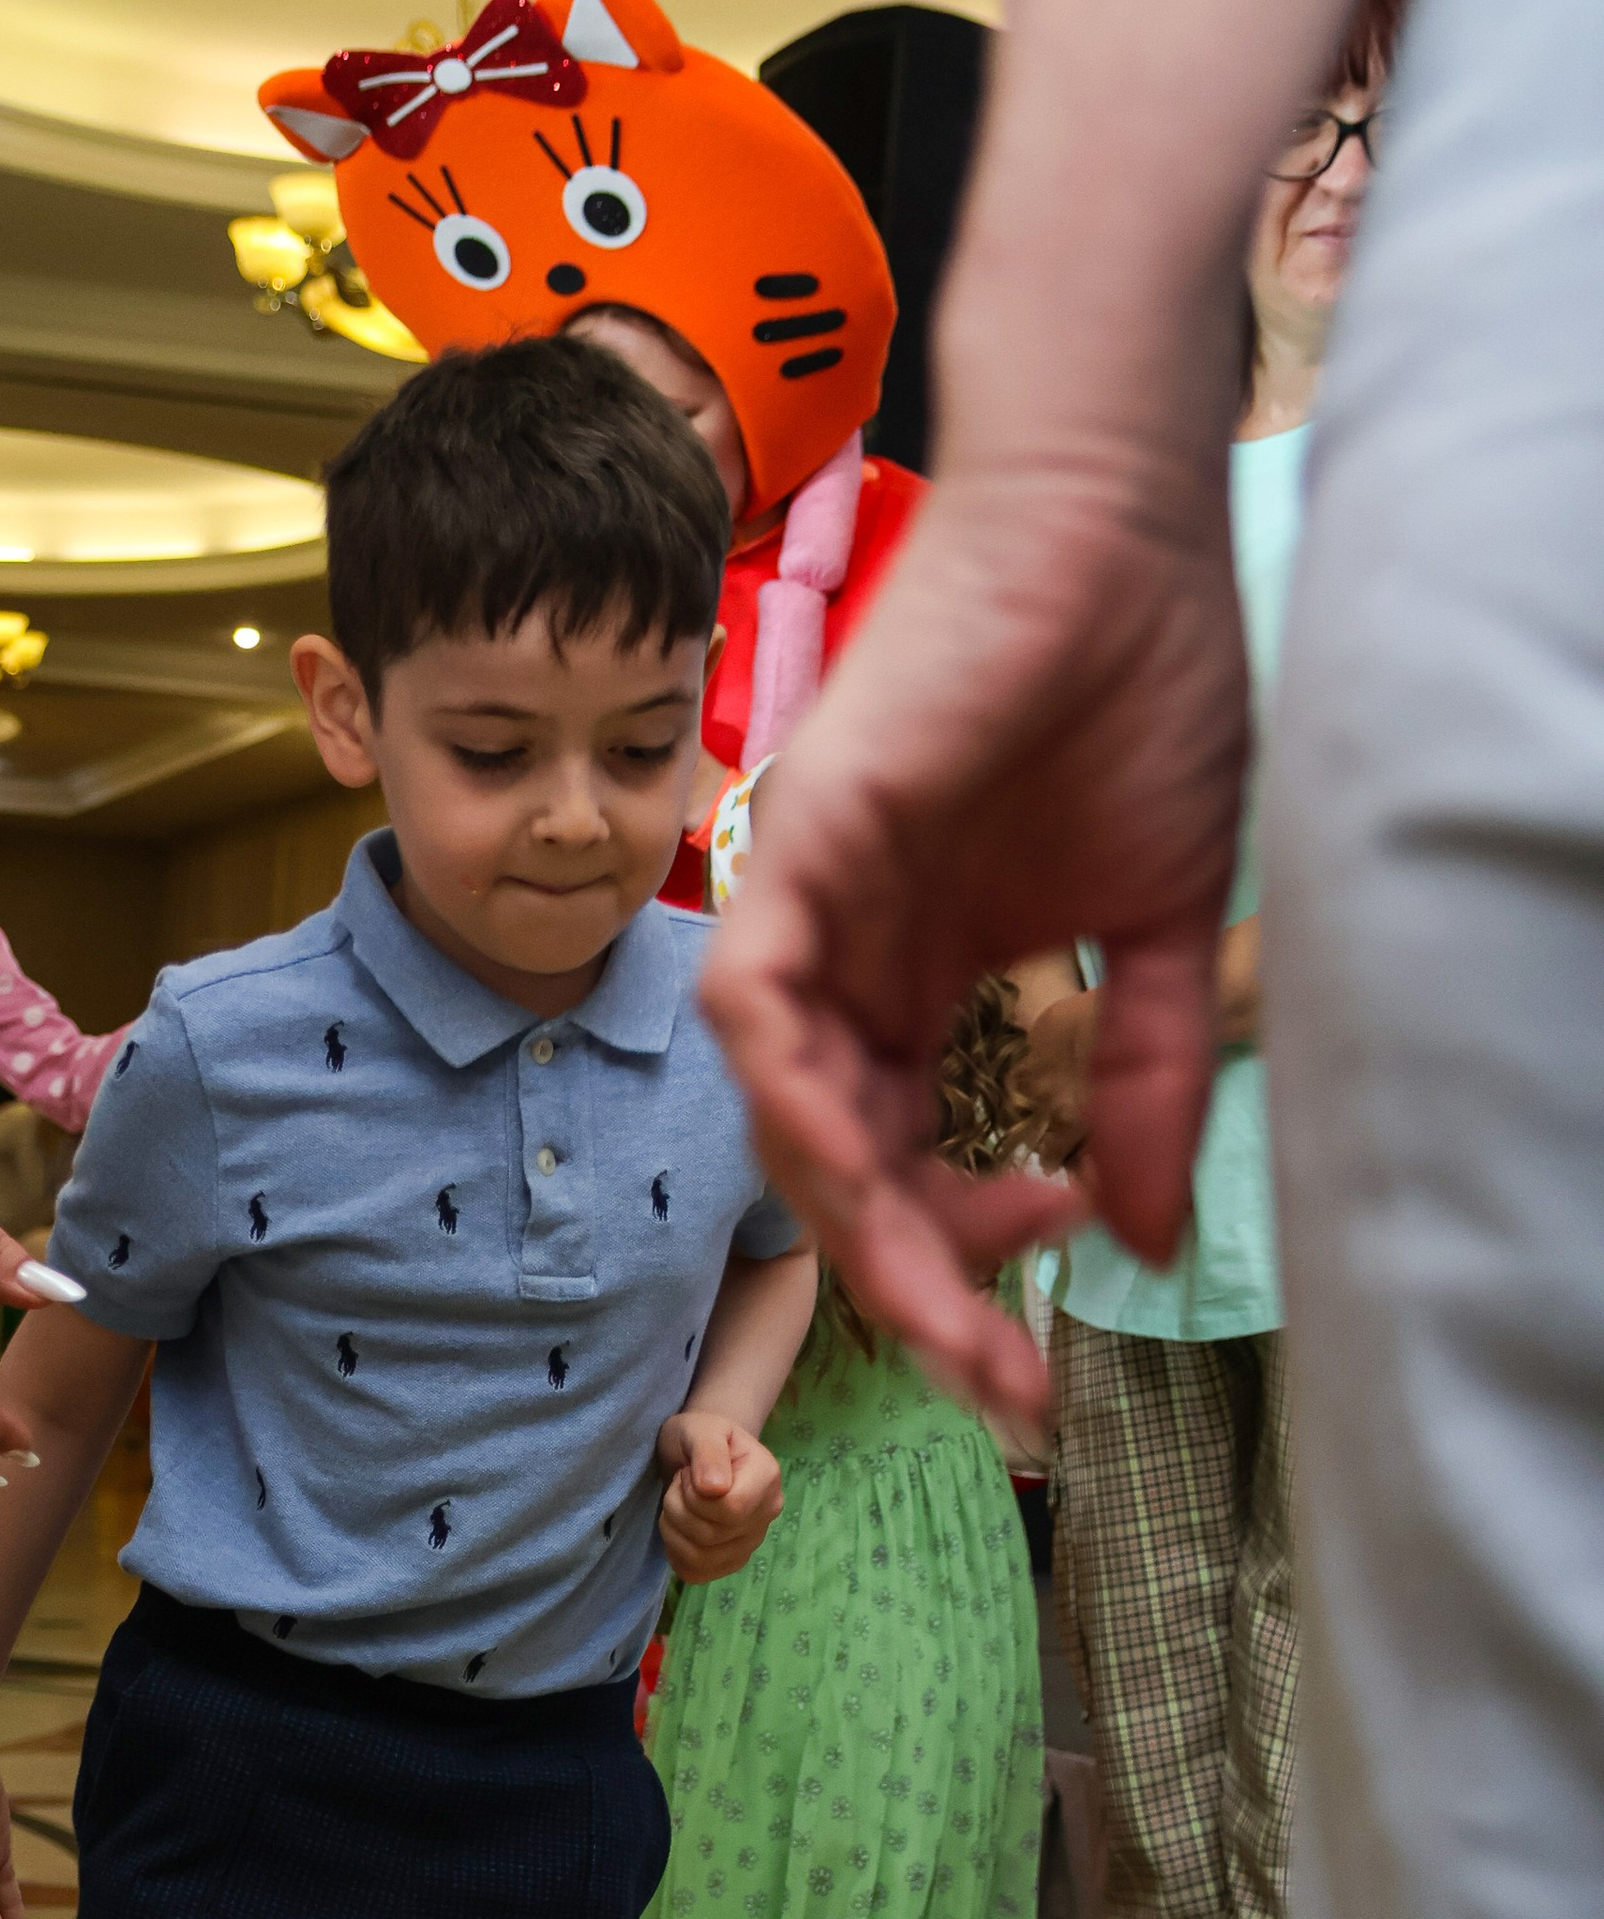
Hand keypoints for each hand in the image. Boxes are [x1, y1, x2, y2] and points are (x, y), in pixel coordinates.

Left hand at [656, 1411, 785, 1582]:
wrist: (700, 1452)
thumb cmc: (701, 1436)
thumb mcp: (701, 1429)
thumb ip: (708, 1452)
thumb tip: (714, 1488)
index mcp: (767, 1478)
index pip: (731, 1509)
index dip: (696, 1496)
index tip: (690, 1474)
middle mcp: (766, 1514)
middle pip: (712, 1535)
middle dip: (678, 1508)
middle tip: (680, 1485)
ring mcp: (751, 1542)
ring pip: (701, 1558)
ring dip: (673, 1529)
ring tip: (678, 1503)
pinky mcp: (731, 1561)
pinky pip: (696, 1572)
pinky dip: (676, 1552)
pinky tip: (678, 1528)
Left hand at [700, 455, 1241, 1422]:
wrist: (1115, 536)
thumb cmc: (1135, 693)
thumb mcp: (1162, 926)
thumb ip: (1143, 1079)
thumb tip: (1148, 1232)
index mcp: (920, 987)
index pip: (913, 1168)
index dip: (966, 1269)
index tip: (1043, 1338)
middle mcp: (847, 966)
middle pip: (842, 1173)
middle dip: (914, 1294)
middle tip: (994, 1382)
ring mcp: (807, 910)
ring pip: (786, 1117)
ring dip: (861, 1231)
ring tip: (949, 1312)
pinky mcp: (792, 851)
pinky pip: (755, 1009)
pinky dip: (798, 1100)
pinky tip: (869, 1172)